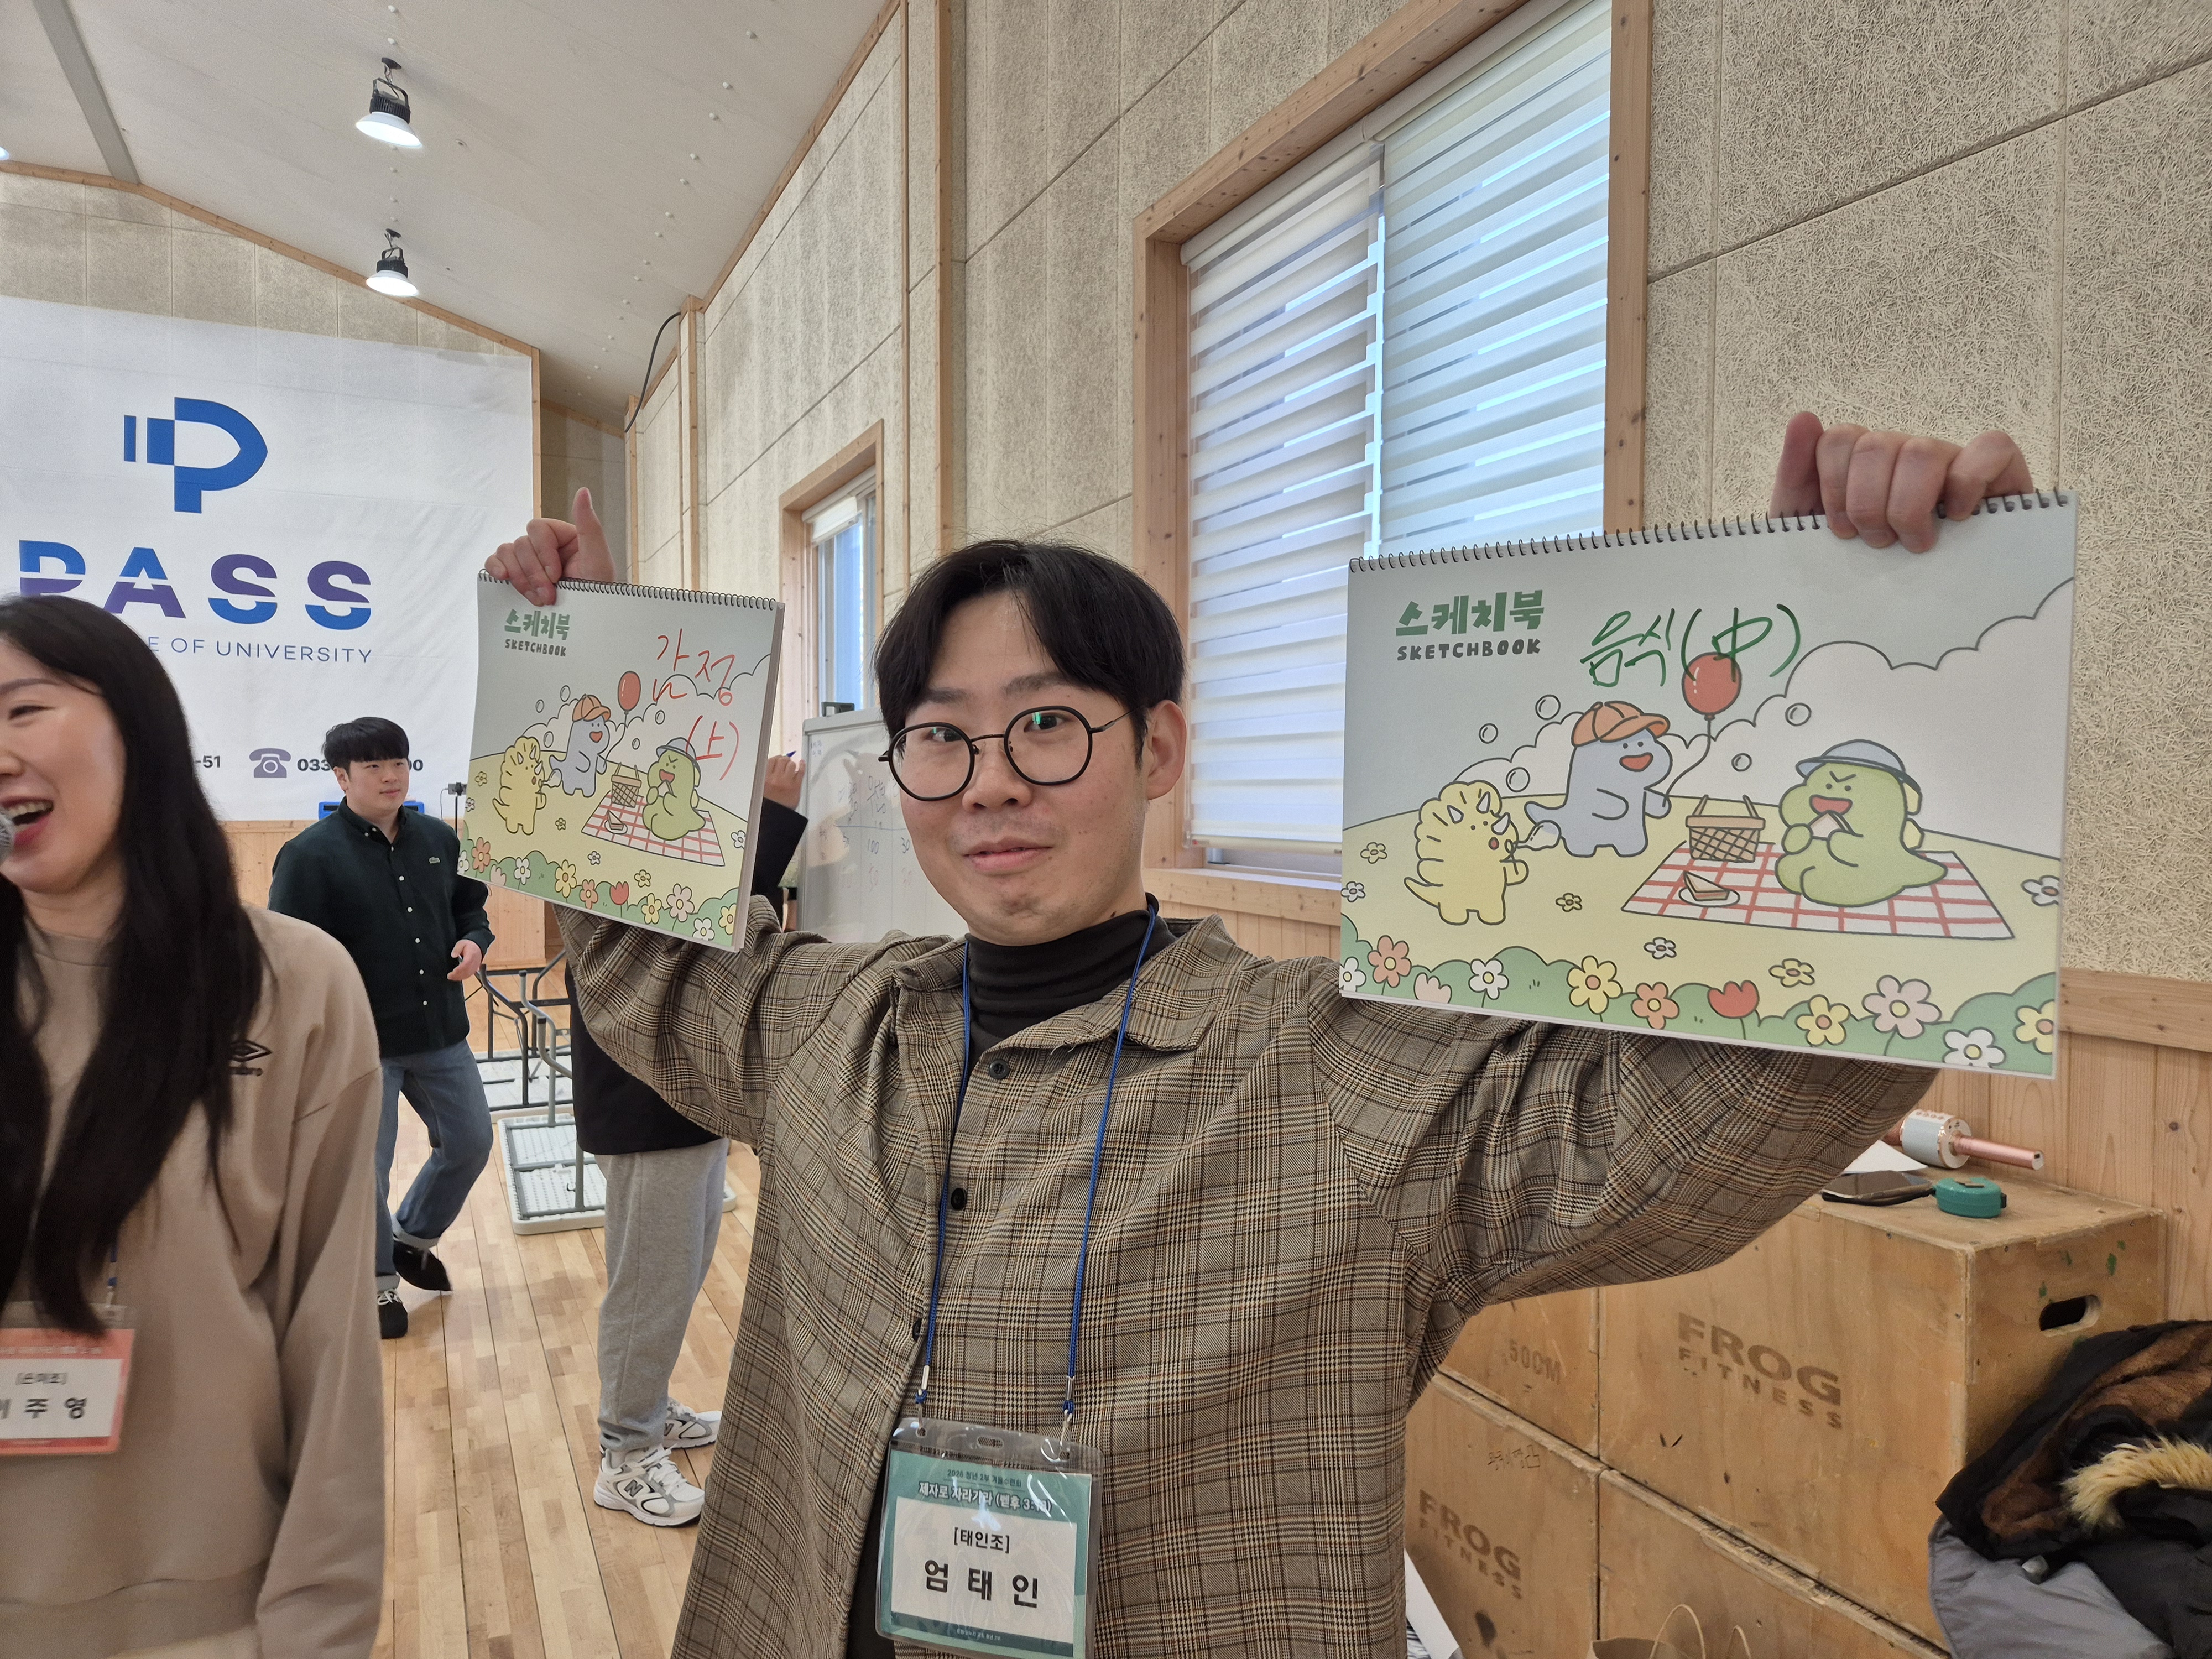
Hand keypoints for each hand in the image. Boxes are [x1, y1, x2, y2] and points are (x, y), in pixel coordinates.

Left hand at [448, 938, 483, 981]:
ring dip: (460, 977)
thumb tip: (453, 955)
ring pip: (468, 974)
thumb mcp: (461, 943)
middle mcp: (475, 962)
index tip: (453, 971)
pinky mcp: (474, 969)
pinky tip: (457, 977)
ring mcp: (475, 966)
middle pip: (467, 971)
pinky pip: (469, 975)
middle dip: (458, 975)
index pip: (466, 964)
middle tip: (449, 976)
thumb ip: (457, 949)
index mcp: (471, 955)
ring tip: (451, 977)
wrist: (477, 947)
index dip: (460, 969)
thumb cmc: (469, 946)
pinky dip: (463, 977)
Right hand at [484, 486, 616, 605]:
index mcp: (560, 535)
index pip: (537, 528)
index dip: (543, 553)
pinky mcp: (515, 574)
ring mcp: (526, 559)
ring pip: (506, 553)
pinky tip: (502, 579)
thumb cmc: (599, 590)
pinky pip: (494, 562)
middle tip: (549, 596)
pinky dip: (495, 568)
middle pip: (520, 544)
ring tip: (537, 599)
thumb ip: (590, 525)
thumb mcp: (599, 558)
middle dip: (533, 573)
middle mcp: (541, 544)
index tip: (557, 576)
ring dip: (519, 578)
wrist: (589, 619)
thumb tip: (583, 491)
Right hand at [763, 754, 804, 808]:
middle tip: (786, 762)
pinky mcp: (796, 787)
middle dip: (785, 760)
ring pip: (791, 765)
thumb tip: (773, 765)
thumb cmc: (769, 804)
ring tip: (792, 767)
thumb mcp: (761, 789)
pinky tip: (802, 763)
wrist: (776, 816)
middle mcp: (775, 779)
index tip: (779, 759)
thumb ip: (766, 777)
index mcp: (764, 779)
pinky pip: (800, 772)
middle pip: (782, 760)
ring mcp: (786, 782)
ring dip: (792, 764)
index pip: (771, 761)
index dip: (776, 759)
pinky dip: (802, 765)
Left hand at [1768, 412, 2033, 552]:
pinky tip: (1957, 517)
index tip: (1842, 530)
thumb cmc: (1864, 571)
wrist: (1905, 621)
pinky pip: (1992, 447)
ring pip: (1921, 451)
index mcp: (1865, 465)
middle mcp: (1907, 456)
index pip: (1840, 439)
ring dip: (1909, 504)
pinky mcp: (2002, 473)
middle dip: (1867, 504)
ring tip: (1913, 541)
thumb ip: (1797, 474)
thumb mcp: (1813, 530)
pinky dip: (1970, 480)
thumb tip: (1804, 417)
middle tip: (1878, 543)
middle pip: (1876, 445)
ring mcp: (1954, 461)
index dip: (1834, 487)